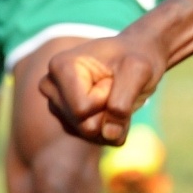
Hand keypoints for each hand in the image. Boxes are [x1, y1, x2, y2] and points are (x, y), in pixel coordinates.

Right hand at [39, 32, 167, 145]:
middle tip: (117, 85)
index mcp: (60, 67)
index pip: (82, 108)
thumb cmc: (137, 56)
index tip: (114, 75)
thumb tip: (110, 135)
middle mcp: (52, 88)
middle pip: (84, 125)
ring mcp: (60, 107)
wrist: (140, 54)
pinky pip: (99, 138)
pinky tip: (118, 105)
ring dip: (114, 118)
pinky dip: (116, 126)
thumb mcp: (139, 69)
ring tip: (116, 92)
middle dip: (110, 109)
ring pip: (90, 134)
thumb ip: (124, 100)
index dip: (107, 96)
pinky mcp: (72, 121)